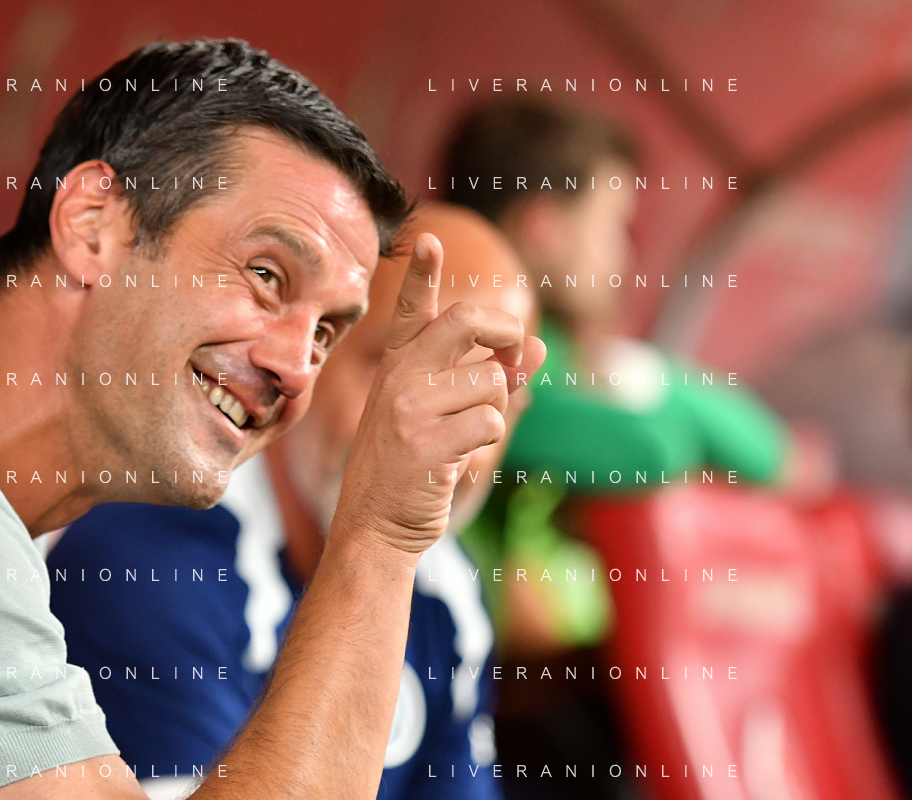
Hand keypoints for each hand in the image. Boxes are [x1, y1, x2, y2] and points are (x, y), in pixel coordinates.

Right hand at [332, 233, 546, 554]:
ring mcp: (409, 407)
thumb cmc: (409, 470)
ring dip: (494, 412)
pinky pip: (490, 422)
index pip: (413, 309)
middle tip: (517, 350)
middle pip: (467, 322)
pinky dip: (485, 445)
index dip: (421, 273)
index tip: (429, 240)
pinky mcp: (425, 441)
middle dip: (506, 332)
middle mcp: (399, 377)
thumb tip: (539, 344)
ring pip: (492, 382)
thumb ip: (488, 377)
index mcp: (397, 367)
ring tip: (460, 439)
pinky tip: (453, 463)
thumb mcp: (439, 417)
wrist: (372, 527)